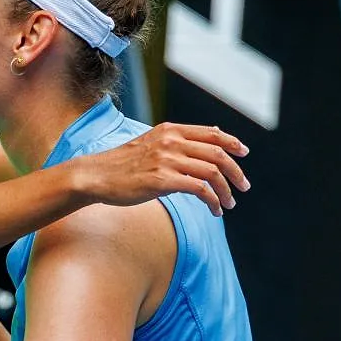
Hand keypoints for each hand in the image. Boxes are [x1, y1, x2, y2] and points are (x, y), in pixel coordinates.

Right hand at [69, 123, 249, 215]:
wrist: (96, 175)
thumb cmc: (124, 164)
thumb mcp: (152, 144)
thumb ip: (177, 143)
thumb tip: (207, 145)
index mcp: (171, 130)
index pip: (212, 133)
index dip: (232, 142)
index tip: (244, 154)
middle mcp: (171, 142)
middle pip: (217, 153)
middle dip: (235, 172)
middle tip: (243, 187)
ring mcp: (167, 160)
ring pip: (212, 173)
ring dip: (226, 191)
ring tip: (228, 204)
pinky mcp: (162, 180)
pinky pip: (199, 189)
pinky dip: (212, 201)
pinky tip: (214, 210)